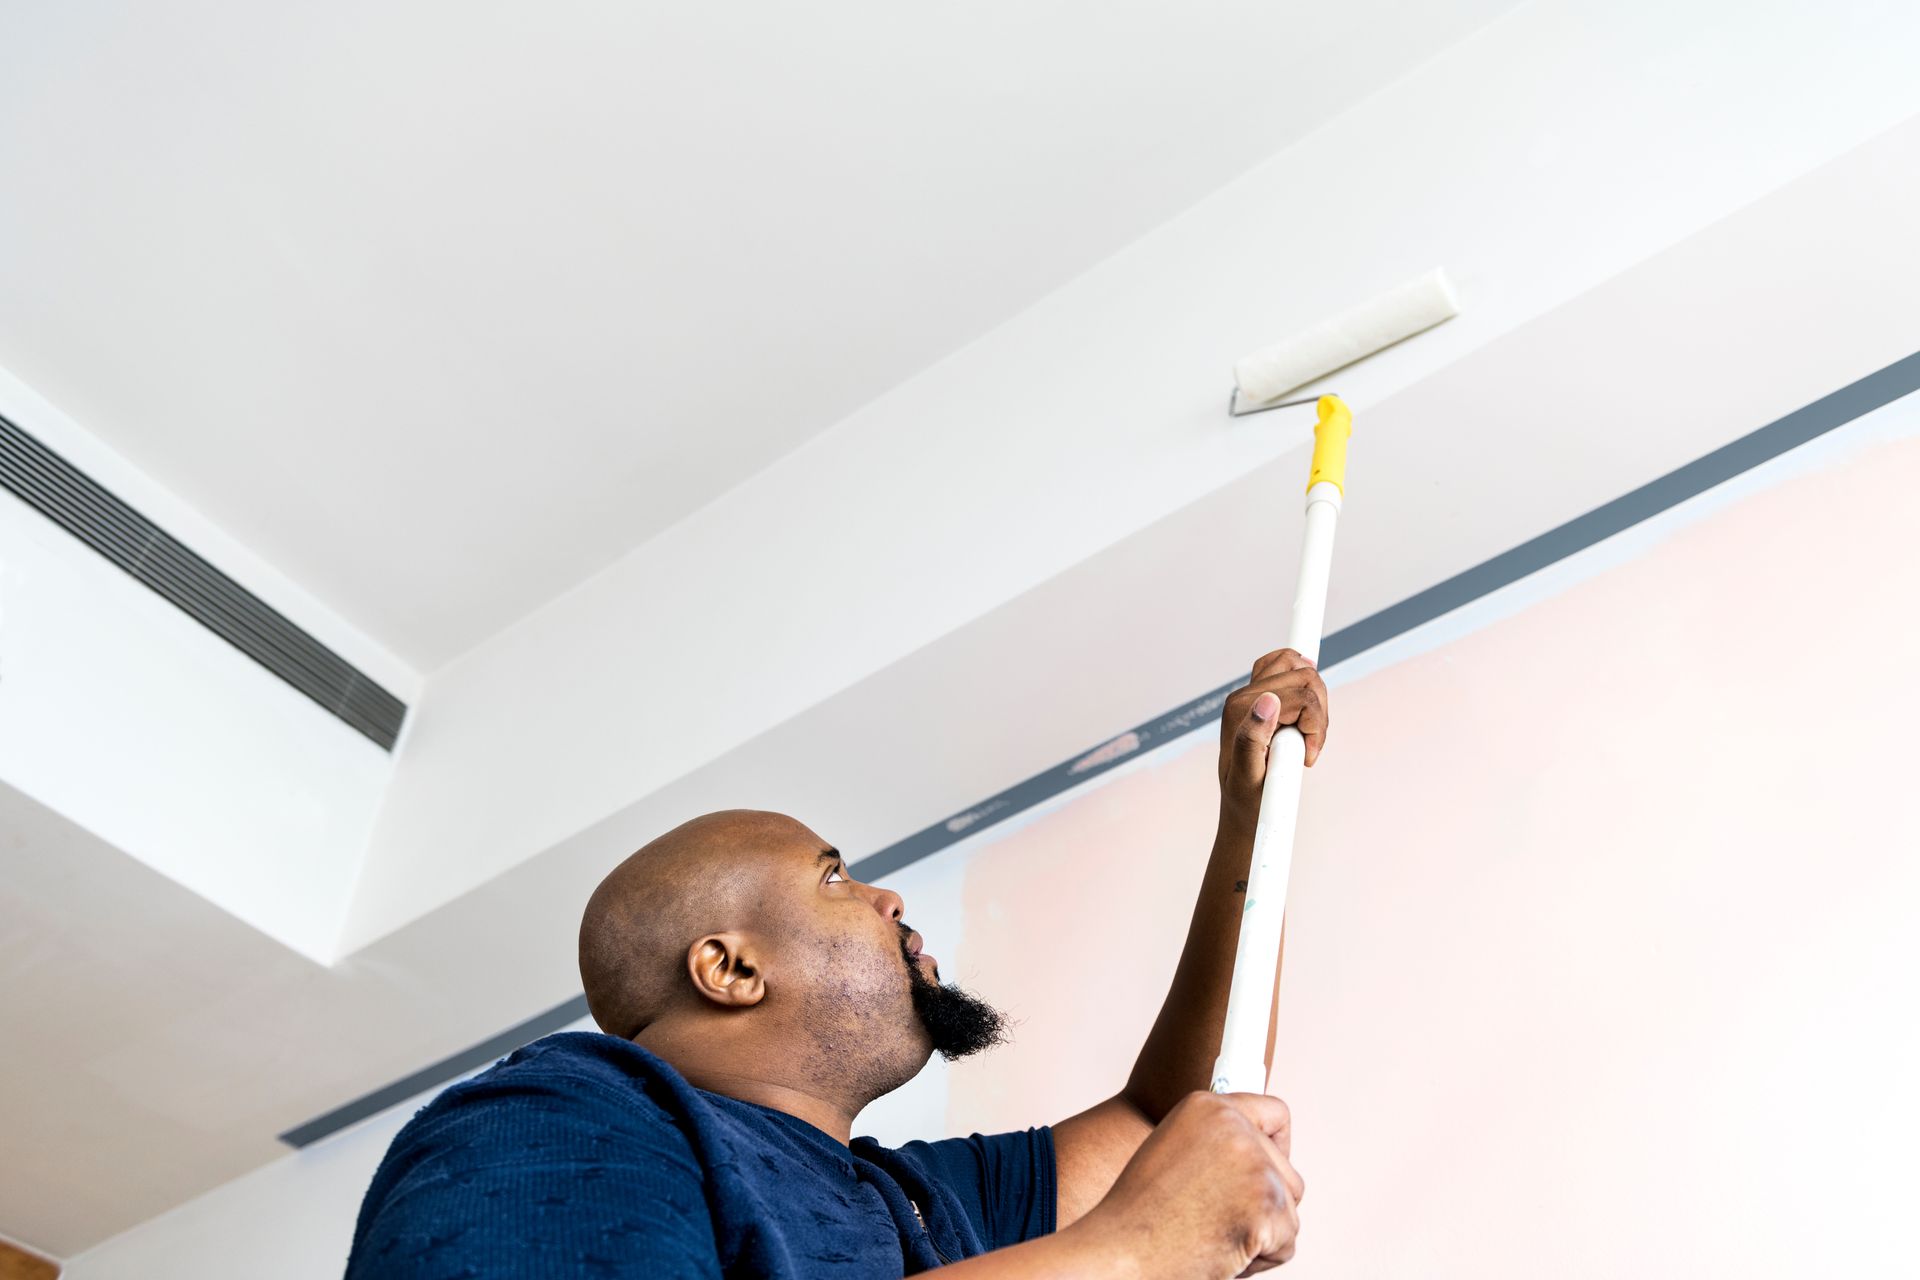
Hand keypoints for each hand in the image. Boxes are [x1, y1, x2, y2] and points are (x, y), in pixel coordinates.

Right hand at [1080, 1091, 1303, 1277]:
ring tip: (1215, 1238)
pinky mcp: (1267, 1205)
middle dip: (1266, 1204)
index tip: (1271, 1168)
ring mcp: (1254, 1165)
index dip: (1278, 1146)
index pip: (1275, 1113)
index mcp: (1207, 1107)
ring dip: (1263, 1233)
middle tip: (1223, 1222)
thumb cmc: (1139, 1216)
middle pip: (1288, 1172)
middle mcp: (1234, 1126)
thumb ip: (1217, 1143)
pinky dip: (1261, 1260)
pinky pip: (1286, 1242)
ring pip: (1289, 1208)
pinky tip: (1222, 1255)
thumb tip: (1261, 1153)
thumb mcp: (1174, 1152)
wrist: (1121, 1250)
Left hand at [1217, 648, 1329, 821]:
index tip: (1307, 757)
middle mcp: (1243, 696)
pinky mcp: (1259, 697)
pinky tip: (1302, 715)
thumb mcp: (1249, 777)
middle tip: (1308, 747)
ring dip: (1316, 704)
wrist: (1243, 809)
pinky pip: (1289, 669)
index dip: (1315, 725)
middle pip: (1306, 675)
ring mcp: (1251, 693)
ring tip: (1305, 739)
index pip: (1302, 695)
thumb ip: (1253, 736)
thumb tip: (1268, 700)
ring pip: (1302, 669)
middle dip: (1318, 713)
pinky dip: (1306, 690)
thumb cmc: (1249, 801)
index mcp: (1240, 710)